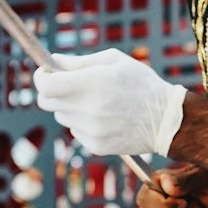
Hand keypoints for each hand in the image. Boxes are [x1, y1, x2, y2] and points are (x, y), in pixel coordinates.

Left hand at [34, 50, 185, 157]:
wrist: (167, 120)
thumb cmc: (141, 83)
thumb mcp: (115, 61)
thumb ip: (81, 61)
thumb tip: (54, 61)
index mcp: (94, 83)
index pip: (46, 85)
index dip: (40, 77)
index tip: (44, 73)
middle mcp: (91, 108)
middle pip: (47, 102)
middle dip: (51, 91)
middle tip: (65, 85)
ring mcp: (93, 130)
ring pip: (61, 116)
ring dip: (69, 107)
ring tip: (94, 101)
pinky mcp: (96, 146)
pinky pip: (75, 131)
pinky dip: (82, 123)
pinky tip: (104, 117)